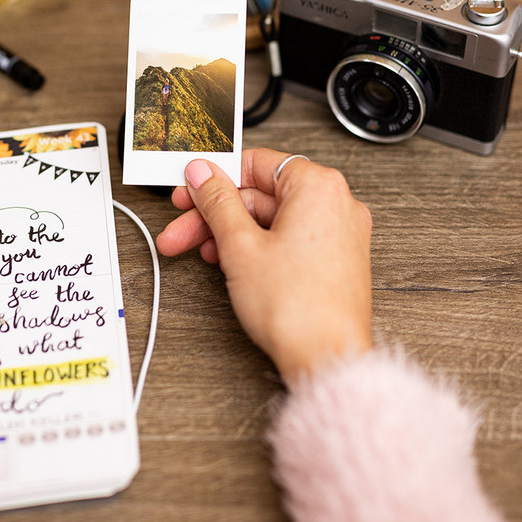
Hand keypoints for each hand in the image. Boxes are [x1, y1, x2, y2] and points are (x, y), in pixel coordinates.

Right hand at [156, 149, 372, 383]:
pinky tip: (230, 262)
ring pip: (271, 220)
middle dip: (215, 213)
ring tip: (200, 251)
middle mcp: (336, 204)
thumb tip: (202, 172)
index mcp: (319, 186)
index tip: (190, 188)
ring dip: (231, 233)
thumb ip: (217, 201)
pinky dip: (257, 247)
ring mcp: (339, 234)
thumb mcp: (240, 245)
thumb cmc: (298, 308)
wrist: (327, 358)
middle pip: (260, 195)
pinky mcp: (334, 260)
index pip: (257, 163)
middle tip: (182, 227)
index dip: (215, 176)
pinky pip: (288, 239)